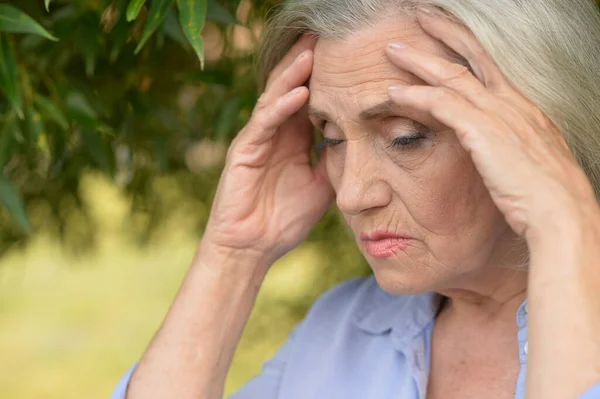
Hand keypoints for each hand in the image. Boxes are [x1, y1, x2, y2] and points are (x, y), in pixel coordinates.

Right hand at [202, 35, 333, 265]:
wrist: (253, 247)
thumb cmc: (284, 219)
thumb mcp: (321, 187)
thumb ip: (336, 163)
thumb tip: (365, 146)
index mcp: (293, 138)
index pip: (311, 97)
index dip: (328, 76)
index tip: (352, 56)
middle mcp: (275, 131)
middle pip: (292, 85)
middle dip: (310, 61)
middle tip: (330, 36)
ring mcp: (258, 138)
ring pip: (276, 95)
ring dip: (296, 72)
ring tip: (314, 49)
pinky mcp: (244, 150)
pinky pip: (264, 122)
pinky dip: (282, 105)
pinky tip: (300, 91)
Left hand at [383, 8, 598, 237]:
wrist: (561, 213)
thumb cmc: (545, 196)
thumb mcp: (529, 162)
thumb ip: (509, 146)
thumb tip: (495, 148)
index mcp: (524, 108)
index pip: (490, 65)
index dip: (467, 44)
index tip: (446, 31)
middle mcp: (512, 103)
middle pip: (470, 58)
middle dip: (443, 33)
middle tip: (419, 16)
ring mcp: (498, 115)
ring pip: (450, 76)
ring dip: (418, 61)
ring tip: (392, 49)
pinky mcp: (483, 132)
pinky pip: (441, 104)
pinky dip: (415, 96)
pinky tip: (392, 92)